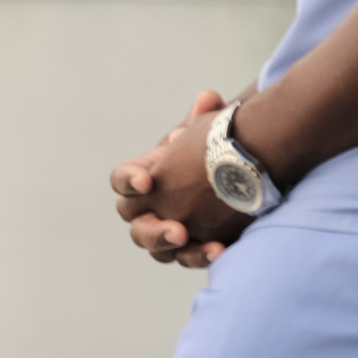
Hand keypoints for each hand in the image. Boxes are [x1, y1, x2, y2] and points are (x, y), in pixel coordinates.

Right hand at [109, 90, 231, 267]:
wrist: (237, 175)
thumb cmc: (210, 153)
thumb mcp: (202, 135)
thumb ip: (202, 119)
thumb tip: (210, 99)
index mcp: (143, 178)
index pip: (121, 181)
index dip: (129, 181)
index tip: (147, 181)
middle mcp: (150, 209)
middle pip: (136, 225)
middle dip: (154, 229)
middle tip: (177, 228)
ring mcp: (169, 232)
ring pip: (157, 250)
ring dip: (172, 246)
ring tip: (191, 240)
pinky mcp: (192, 248)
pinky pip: (190, 258)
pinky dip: (201, 255)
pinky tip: (220, 250)